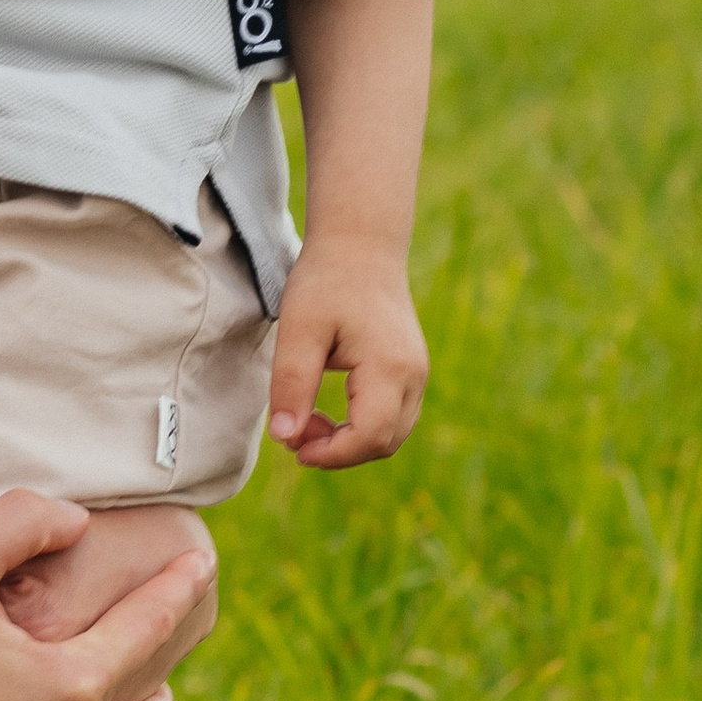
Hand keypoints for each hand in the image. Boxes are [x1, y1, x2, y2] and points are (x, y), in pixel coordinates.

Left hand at [267, 236, 426, 468]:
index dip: (331, 454)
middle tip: (295, 429)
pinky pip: (391, 416)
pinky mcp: (410, 371)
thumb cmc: (327, 282)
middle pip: (384, 442)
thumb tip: (285, 437)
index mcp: (390, 367)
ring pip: (391, 434)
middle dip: (338, 450)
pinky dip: (361, 425)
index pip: (370, 436)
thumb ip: (292, 384)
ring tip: (307, 418)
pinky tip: (327, 410)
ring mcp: (417, 374)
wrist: (360, 246)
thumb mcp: (299, 329)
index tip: (293, 447)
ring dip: (349, 440)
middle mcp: (414, 376)